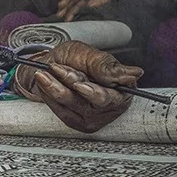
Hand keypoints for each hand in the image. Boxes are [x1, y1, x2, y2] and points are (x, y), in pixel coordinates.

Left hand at [14, 40, 143, 132]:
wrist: (54, 64)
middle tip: (55, 68)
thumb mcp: (90, 55)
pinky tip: (45, 83)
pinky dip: (49, 94)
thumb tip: (133, 74)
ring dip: (54, 87)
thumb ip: (108, 66)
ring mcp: (92, 116)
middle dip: (70, 82)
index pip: (110, 96)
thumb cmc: (75, 59)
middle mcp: (108, 106)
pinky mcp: (75, 121)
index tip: (79, 85)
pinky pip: (60, 110)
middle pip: (89, 102)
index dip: (94, 91)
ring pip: (72, 105)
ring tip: (43, 73)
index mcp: (121, 90)